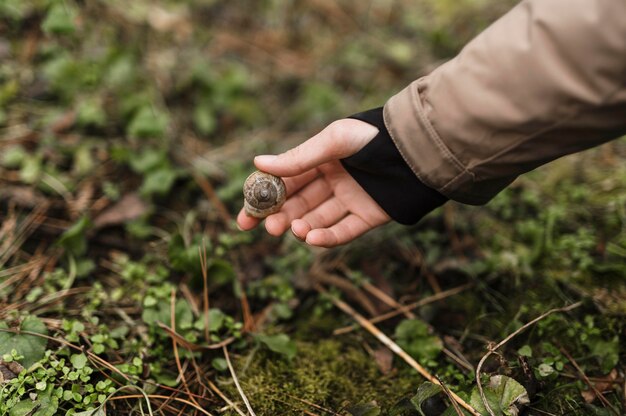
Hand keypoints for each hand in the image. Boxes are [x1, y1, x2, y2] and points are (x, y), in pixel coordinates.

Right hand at [236, 119, 390, 246]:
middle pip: (299, 204)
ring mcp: (350, 200)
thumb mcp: (333, 141)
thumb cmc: (373, 136)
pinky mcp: (368, 216)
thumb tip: (259, 163)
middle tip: (269, 228)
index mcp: (321, 160)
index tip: (246, 215)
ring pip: (318, 219)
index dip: (264, 198)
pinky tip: (312, 238)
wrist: (416, 149)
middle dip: (281, 218)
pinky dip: (327, 238)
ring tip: (294, 230)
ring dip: (302, 227)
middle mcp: (333, 181)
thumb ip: (298, 157)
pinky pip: (344, 231)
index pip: (286, 182)